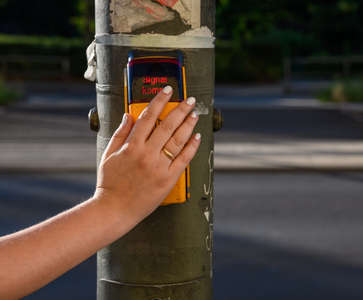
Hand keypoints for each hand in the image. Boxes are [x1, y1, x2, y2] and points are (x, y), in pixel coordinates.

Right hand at [94, 86, 200, 222]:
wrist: (114, 209)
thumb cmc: (110, 183)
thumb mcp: (108, 155)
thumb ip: (120, 133)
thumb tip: (129, 116)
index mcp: (132, 146)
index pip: (149, 116)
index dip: (160, 101)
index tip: (167, 90)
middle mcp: (147, 154)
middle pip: (167, 125)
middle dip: (180, 109)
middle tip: (190, 100)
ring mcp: (159, 166)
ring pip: (177, 140)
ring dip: (188, 125)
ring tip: (195, 114)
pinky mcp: (168, 179)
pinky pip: (183, 159)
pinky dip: (191, 147)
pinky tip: (196, 136)